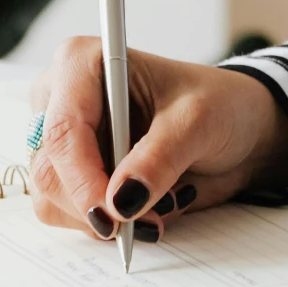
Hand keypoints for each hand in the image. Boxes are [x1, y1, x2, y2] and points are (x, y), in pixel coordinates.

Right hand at [26, 38, 287, 240]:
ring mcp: (64, 140)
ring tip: (161, 204)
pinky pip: (67, 215)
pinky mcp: (72, 173)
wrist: (238, 127)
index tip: (113, 213)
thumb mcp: (198, 121)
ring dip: (106, 217)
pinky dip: (108, 222)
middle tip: (151, 216)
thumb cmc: (218, 104)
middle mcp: (62, 99)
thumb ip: (160, 157)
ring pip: (52, 199)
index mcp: (84, 63)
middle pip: (50, 170)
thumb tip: (120, 200)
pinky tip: (148, 207)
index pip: (63, 128)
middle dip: (99, 204)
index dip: (82, 177)